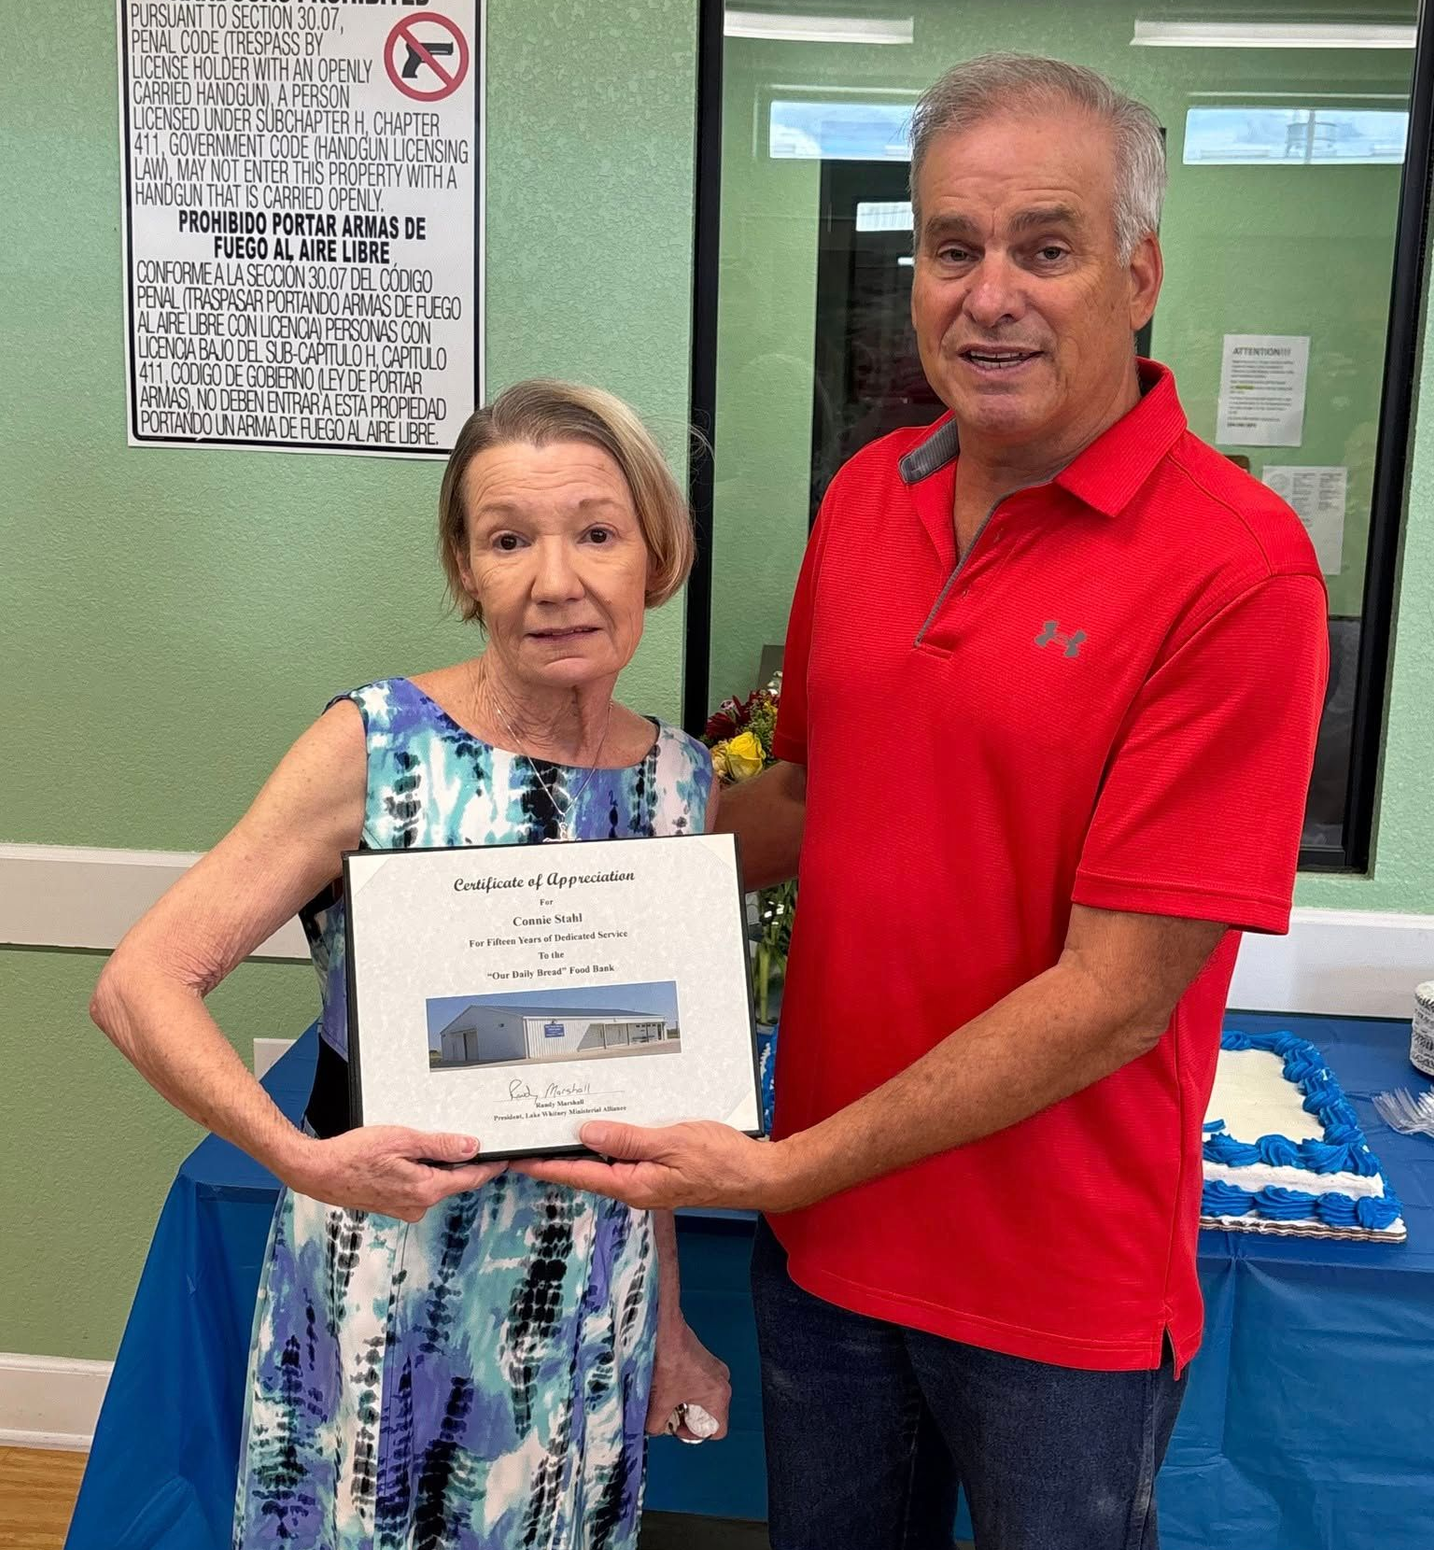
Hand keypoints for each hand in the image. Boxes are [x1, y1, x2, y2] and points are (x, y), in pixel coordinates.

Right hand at [285, 1126, 505, 1220]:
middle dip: (466, 1163)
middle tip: (477, 1142)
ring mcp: (405, 1208)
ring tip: (437, 1143)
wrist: (319, 1172)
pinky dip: (424, 1172)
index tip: (506, 1157)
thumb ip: (440, 1145)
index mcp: (425, 1190)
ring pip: (436, 1184)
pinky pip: (419, 1187)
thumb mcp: (403, 1140)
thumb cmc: (354, 1155)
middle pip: (455, 1182)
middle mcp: (418, 1205)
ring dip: (441, 1166)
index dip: (490, 1166)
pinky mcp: (394, 1204)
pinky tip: (414, 1156)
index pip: (470, 1179)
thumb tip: (471, 1147)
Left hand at [512, 1120, 807, 1211]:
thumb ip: (628, 1138)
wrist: (755, 1175)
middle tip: (527, 1139)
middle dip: (556, 1155)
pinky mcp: (658, 1173)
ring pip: (604, 1163)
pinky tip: (602, 1131)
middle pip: (586, 1170)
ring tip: (554, 1132)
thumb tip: (586, 1133)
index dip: (544, 1164)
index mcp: (632, 1183)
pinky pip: (624, 1158)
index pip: (577, 1173)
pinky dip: (607, 1144)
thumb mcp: (671, 1142)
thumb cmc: (719, 1159)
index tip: (515, 1158)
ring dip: (580, 1149)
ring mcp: (646, 1181)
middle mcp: (634, 1186)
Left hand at [646, 1318, 730, 1441]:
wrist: (665, 1329)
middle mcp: (722, 1381)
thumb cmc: (668, 1359)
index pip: (717, 1431)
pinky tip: (668, 1382)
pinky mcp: (705, 1359)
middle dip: (687, 1417)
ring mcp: (715, 1369)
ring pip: (703, 1399)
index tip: (677, 1427)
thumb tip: (653, 1431)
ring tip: (666, 1396)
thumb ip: (656, 1424)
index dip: (694, 1435)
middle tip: (669, 1412)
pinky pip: (699, 1384)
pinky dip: (685, 1388)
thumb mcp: (659, 1400)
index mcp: (719, 1395)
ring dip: (685, 1402)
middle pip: (709, 1414)